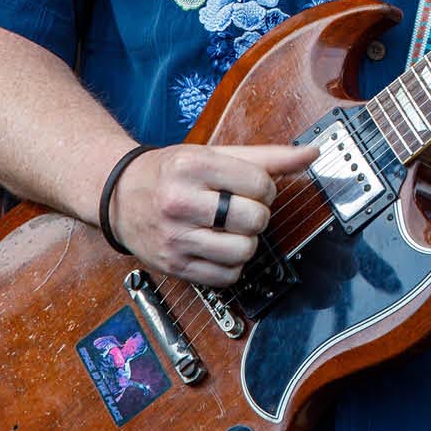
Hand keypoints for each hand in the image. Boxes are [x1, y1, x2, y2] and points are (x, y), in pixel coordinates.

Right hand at [112, 142, 318, 286]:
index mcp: (193, 167)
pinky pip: (226, 276)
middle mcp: (180, 202)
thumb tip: (311, 153)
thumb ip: (267, 157)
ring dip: (246, 241)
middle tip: (239, 209)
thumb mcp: (215, 155)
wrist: (119, 196)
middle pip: (255, 219)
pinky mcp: (173, 265)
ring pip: (244, 250)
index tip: (249, 188)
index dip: (265, 188)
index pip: (261, 184)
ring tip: (229, 229)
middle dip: (257, 214)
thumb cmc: (173, 172)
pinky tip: (218, 247)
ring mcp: (174, 237)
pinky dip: (232, 265)